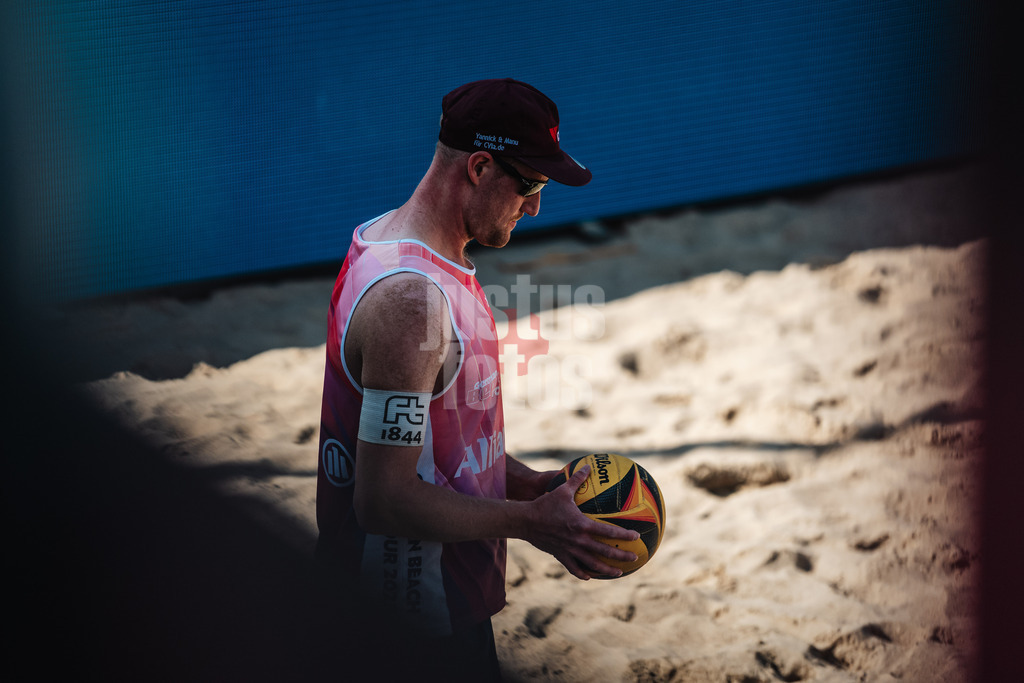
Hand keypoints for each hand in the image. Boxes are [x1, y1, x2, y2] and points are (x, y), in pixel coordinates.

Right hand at [522, 465, 639, 579]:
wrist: (525, 521)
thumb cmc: (545, 504)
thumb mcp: (562, 489)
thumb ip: (577, 479)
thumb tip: (587, 466)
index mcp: (582, 525)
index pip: (608, 532)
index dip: (624, 535)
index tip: (636, 537)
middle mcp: (578, 540)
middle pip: (604, 552)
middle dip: (621, 556)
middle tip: (635, 558)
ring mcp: (570, 550)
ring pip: (592, 564)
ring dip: (607, 569)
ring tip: (619, 572)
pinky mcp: (560, 556)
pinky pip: (574, 568)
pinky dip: (584, 573)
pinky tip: (590, 576)